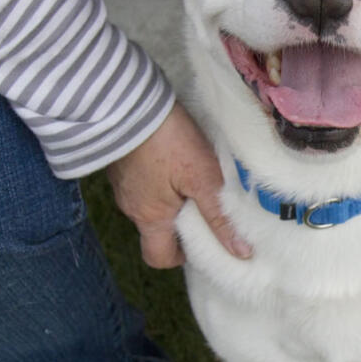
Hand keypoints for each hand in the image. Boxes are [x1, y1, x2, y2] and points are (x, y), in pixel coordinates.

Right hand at [106, 103, 251, 267]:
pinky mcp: (119, 166)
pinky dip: (156, 182)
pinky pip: (139, 185)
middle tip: (200, 206)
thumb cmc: (169, 142)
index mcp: (151, 218)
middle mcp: (131, 208)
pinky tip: (171, 161)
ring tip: (189, 179)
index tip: (201, 240)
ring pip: (147, 207)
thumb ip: (220, 217)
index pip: (159, 258)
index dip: (181, 256)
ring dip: (168, 202)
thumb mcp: (204, 179)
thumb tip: (241, 252)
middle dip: (177, 227)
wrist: (129, 103)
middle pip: (154, 232)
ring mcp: (122, 186)